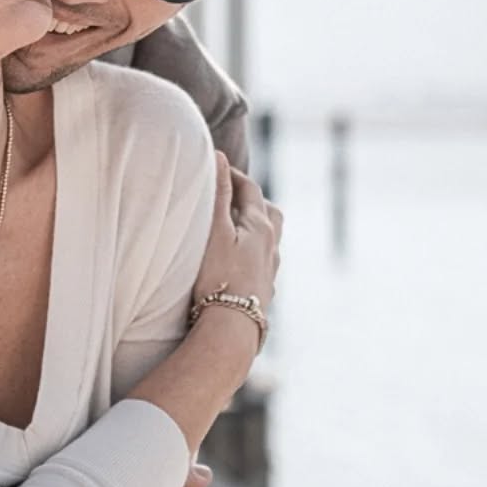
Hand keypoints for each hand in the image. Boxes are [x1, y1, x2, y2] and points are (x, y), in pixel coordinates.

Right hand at [194, 152, 282, 310]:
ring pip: (270, 238)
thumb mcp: (215, 231)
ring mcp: (271, 269)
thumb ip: (218, 194)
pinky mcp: (264, 290)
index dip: (233, 174)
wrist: (232, 328)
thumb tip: (221, 158)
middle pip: (269, 211)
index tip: (216, 166)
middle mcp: (272, 246)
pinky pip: (265, 260)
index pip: (250, 189)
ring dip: (255, 226)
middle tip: (230, 194)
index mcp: (261, 227)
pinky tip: (240, 260)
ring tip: (236, 226)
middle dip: (251, 198)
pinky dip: (254, 250)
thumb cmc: (219, 278)